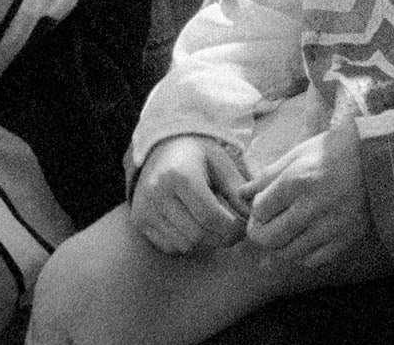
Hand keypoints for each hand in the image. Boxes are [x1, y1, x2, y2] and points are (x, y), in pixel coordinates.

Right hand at [130, 135, 250, 255]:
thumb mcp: (221, 163)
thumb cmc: (197, 155)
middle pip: (198, 234)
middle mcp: (157, 192)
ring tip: (214, 226)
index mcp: (180, 175)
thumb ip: (238, 189)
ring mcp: (145, 208)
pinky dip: (186, 242)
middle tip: (234, 232)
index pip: (210, 216)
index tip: (244, 228)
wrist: (161, 147)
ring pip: (185, 244)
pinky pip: (170, 246)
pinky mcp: (139, 220)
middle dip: (221, 238)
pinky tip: (193, 225)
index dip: (233, 228)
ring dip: (205, 241)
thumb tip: (253, 216)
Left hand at [240, 120, 366, 267]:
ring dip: (280, 245)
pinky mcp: (346, 238)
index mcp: (297, 181)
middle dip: (261, 234)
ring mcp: (330, 226)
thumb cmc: (335, 150)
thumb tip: (242, 193)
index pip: (260, 211)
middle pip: (270, 238)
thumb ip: (268, 176)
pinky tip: (304, 239)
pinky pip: (313, 260)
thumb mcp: (298, 154)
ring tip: (284, 231)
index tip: (262, 206)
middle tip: (264, 225)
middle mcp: (312, 207)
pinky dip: (303, 254)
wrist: (380, 156)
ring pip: (289, 253)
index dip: (256, 211)